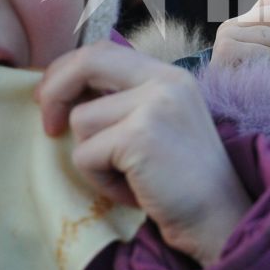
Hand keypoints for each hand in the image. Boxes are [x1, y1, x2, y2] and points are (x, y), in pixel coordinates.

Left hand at [37, 45, 249, 267]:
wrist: (220, 219)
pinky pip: (85, 155)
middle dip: (55, 92)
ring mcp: (153, 106)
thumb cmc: (184, 183)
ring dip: (93, 158)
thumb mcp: (161, 125)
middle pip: (86, 64)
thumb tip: (65, 92)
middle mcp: (164, 81)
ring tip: (127, 177)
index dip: (68, 69)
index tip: (50, 95)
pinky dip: (100, 181)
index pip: (104, 50)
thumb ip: (125, 102)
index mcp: (170, 75)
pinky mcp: (138, 137)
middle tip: (49, 127)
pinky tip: (133, 190)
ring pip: (81, 121)